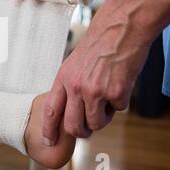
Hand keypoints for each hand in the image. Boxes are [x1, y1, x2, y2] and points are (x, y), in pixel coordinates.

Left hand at [42, 0, 151, 144]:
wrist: (120, 28)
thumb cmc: (99, 44)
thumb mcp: (74, 63)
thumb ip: (71, 85)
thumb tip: (73, 110)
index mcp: (63, 78)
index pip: (51, 110)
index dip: (48, 129)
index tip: (47, 141)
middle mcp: (76, 86)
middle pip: (73, 126)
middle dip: (82, 132)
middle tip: (89, 127)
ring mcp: (95, 90)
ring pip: (96, 123)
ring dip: (104, 116)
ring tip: (108, 96)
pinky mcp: (116, 92)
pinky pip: (118, 109)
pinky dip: (121, 101)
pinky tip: (121, 82)